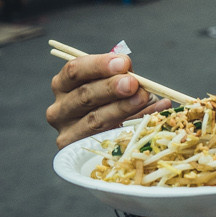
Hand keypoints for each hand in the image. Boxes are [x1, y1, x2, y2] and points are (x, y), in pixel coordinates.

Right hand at [47, 52, 169, 148]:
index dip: (99, 65)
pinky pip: (110, 138)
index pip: (74, 70)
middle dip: (110, 88)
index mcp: (62, 85)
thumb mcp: (114, 82)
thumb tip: (132, 73)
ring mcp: (67, 133)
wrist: (114, 133)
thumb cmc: (112, 100)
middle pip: (83, 95)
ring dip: (122, 108)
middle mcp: (59, 109)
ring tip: (143, 98)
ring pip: (95, 119)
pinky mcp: (80, 153)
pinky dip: (136, 124)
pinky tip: (156, 113)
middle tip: (133, 83)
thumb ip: (121, 75)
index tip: (123, 63)